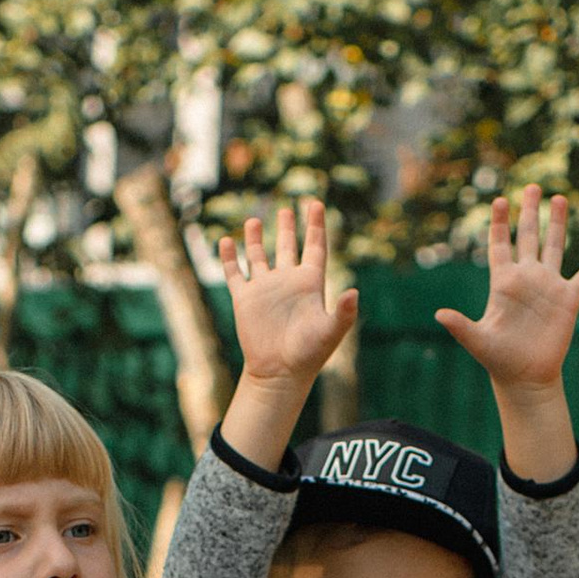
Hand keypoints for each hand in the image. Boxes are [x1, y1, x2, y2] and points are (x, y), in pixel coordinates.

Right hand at [216, 198, 357, 467]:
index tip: (315, 204)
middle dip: (287, 227)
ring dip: (255, 238)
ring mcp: (265, 289)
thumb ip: (344, 312)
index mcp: (310, 283)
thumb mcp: (330, 332)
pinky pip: (235, 273)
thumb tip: (353, 292)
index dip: (316, 225)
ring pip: (259, 256)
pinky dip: (229, 258)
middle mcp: (287, 282)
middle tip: (288, 208)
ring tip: (253, 219)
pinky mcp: (245, 299)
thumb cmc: (308, 355)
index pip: (315, 247)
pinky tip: (225, 242)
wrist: (279, 373)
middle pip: (287, 247)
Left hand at [433, 187, 578, 396]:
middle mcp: (527, 279)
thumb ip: (460, 326)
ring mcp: (549, 286)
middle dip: (529, 212)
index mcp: (503, 283)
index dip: (499, 224)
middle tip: (531, 187)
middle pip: (528, 237)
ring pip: (555, 247)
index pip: (499, 246)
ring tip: (559, 198)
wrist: (525, 376)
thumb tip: (439, 315)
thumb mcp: (478, 341)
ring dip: (558, 223)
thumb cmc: (499, 359)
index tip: (498, 200)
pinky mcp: (569, 299)